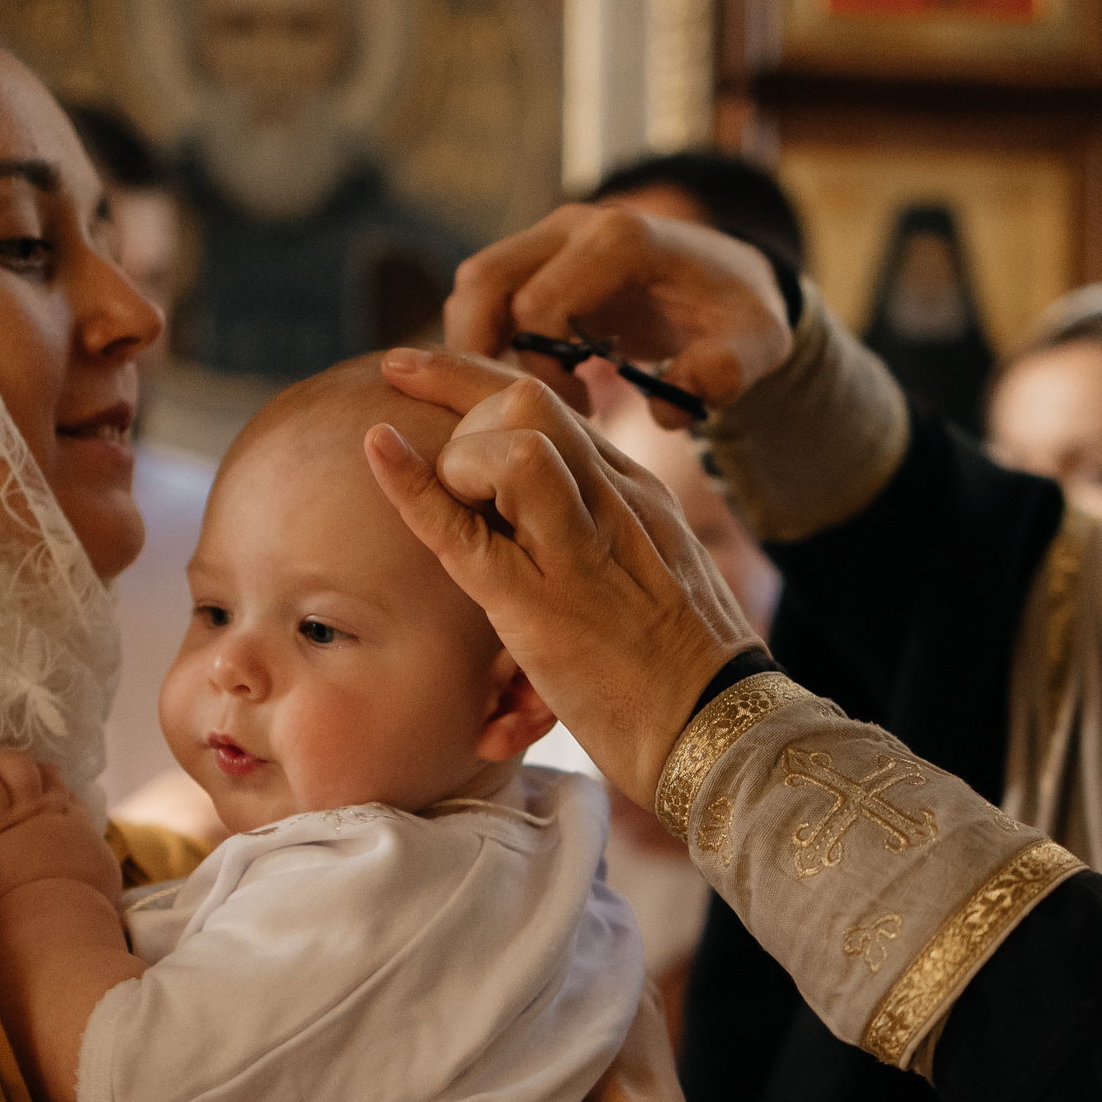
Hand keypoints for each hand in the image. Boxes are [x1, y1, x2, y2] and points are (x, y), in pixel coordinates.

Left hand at [0, 749, 123, 910]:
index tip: (36, 799)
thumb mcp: (104, 879)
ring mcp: (25, 812)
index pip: (65, 792)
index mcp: (80, 825)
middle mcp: (54, 810)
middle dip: (23, 769)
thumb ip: (94, 864)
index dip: (49, 789)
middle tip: (3, 783)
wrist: (62, 914)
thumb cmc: (84, 908)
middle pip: (41, 769)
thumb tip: (95, 869)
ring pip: (13, 764)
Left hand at [368, 353, 760, 803]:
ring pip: (512, 441)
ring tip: (457, 515)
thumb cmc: (691, 680)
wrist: (724, 735)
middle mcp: (616, 502)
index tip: (417, 366)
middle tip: (442, 465)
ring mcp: (580, 549)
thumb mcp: (661, 584)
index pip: (552, 405)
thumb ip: (611, 543)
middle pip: (528, 399)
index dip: (476, 377)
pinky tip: (377, 447)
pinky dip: (412, 485)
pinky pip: (464, 526)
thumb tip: (554, 531)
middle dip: (461, 403)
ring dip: (460, 460)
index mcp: (639, 495)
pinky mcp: (542, 605)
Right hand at [445, 204, 792, 425]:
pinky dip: (487, 337)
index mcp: (621, 240)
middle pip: (484, 282)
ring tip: (527, 396)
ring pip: (474, 284)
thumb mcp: (760, 344)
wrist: (737, 280)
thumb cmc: (743, 314)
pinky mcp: (541, 254)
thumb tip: (667, 408)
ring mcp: (552, 234)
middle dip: (486, 355)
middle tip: (526, 410)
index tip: (584, 411)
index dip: (545, 371)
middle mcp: (576, 224)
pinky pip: (486, 293)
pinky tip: (529, 381)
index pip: (538, 306)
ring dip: (480, 346)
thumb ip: (727, 371)